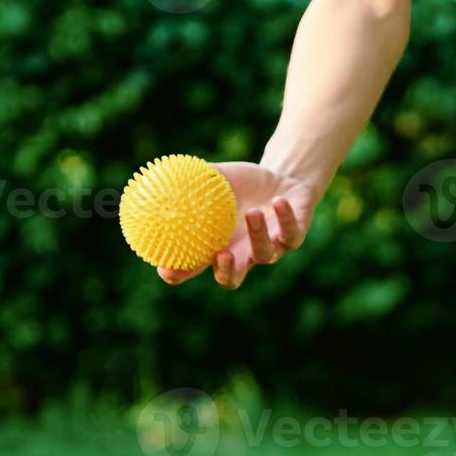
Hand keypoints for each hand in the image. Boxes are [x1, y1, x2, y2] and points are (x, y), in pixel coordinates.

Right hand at [157, 161, 318, 288]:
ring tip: (252, 212)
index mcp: (219, 244)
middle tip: (220, 255)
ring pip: (264, 255)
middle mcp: (244, 254)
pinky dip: (285, 218)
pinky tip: (279, 201)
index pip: (194, 267)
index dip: (181, 274)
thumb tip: (162, 177)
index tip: (166, 269)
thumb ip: (194, 183)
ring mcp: (270, 248)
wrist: (283, 180)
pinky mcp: (293, 237)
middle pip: (231, 279)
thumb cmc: (245, 184)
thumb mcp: (219, 180)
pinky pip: (290, 234)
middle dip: (225, 272)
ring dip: (257, 235)